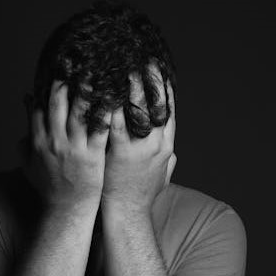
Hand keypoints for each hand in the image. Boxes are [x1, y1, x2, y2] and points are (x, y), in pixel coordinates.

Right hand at [22, 80, 110, 209]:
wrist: (67, 210)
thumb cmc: (49, 188)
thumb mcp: (28, 164)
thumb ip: (23, 140)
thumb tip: (23, 116)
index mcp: (38, 141)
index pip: (39, 109)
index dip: (46, 89)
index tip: (54, 72)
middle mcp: (54, 142)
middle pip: (58, 105)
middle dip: (65, 81)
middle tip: (75, 62)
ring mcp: (74, 148)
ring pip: (79, 113)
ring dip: (87, 91)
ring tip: (96, 72)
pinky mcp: (93, 156)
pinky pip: (100, 130)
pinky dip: (106, 113)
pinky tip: (114, 99)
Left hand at [101, 67, 176, 214]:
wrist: (128, 215)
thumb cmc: (141, 196)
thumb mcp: (162, 177)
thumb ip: (167, 162)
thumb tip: (172, 153)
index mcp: (166, 146)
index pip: (169, 110)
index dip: (164, 88)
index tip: (159, 70)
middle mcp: (157, 143)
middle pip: (156, 104)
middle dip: (150, 80)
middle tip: (143, 60)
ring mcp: (140, 147)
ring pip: (138, 109)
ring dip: (130, 86)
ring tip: (122, 67)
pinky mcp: (121, 152)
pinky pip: (116, 122)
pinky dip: (111, 104)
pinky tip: (103, 90)